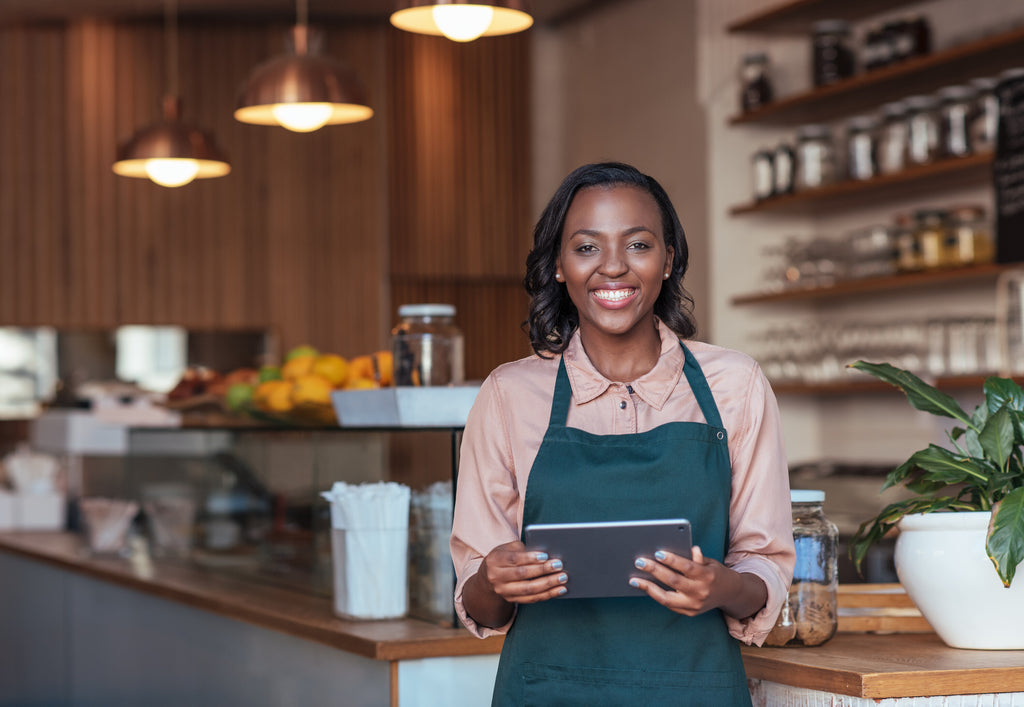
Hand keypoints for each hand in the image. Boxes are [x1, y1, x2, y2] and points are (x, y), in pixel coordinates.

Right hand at [462, 540, 567, 629]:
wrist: (488, 576)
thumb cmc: (504, 557)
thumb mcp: (507, 548)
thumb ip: (523, 549)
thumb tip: (546, 554)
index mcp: (495, 560)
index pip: (514, 559)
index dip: (530, 558)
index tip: (545, 556)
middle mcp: (496, 577)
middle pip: (522, 574)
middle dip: (542, 570)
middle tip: (559, 565)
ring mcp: (503, 591)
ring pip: (528, 589)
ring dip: (548, 584)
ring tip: (563, 578)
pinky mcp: (511, 600)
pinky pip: (531, 599)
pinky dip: (547, 595)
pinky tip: (560, 589)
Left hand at [629, 546, 767, 619]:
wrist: (730, 594)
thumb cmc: (716, 573)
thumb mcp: (710, 563)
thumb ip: (697, 558)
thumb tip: (688, 549)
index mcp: (707, 576)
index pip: (687, 567)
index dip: (672, 560)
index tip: (657, 552)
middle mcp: (701, 592)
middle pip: (673, 581)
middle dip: (654, 571)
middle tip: (639, 562)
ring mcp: (695, 605)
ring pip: (667, 598)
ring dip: (648, 588)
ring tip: (634, 579)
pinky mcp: (689, 613)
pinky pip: (669, 604)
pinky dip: (655, 595)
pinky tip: (644, 586)